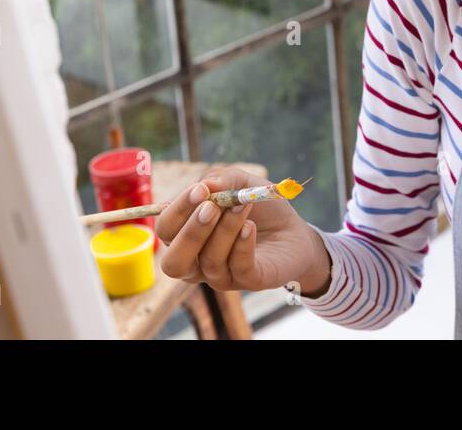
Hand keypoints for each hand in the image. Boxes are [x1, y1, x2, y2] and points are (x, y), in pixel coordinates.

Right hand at [154, 165, 328, 295]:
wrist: (295, 231)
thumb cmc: (259, 209)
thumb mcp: (241, 184)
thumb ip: (221, 180)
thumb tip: (205, 184)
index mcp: (186, 236)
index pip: (166, 230)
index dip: (178, 211)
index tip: (200, 189)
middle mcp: (197, 261)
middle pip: (174, 261)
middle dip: (190, 232)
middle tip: (212, 207)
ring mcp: (222, 275)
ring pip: (210, 261)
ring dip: (225, 229)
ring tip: (242, 206)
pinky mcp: (249, 281)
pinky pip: (238, 267)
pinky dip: (242, 244)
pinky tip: (251, 226)